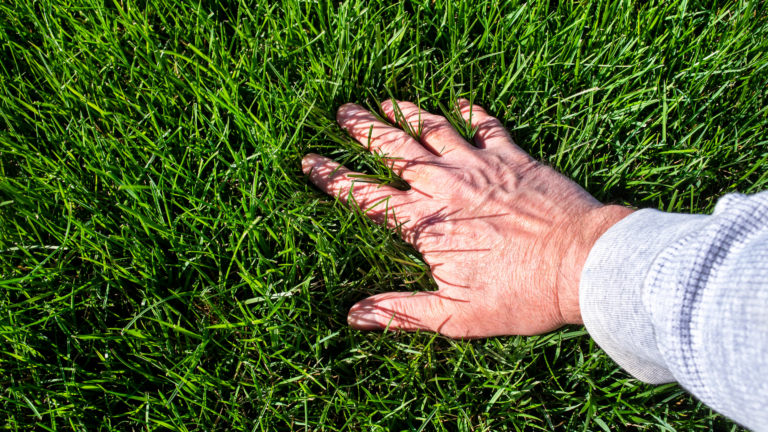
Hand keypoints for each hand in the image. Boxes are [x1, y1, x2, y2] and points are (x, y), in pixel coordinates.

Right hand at [302, 100, 632, 337]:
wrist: (582, 263)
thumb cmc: (521, 295)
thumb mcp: (455, 316)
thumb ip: (402, 311)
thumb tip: (355, 316)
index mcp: (425, 223)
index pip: (365, 196)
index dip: (333, 178)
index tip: (310, 162)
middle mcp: (445, 185)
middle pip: (394, 150)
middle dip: (363, 130)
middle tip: (343, 112)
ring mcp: (479, 165)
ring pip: (433, 129)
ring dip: (406, 113)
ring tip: (385, 101)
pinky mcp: (513, 156)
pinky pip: (487, 125)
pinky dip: (473, 112)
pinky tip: (463, 102)